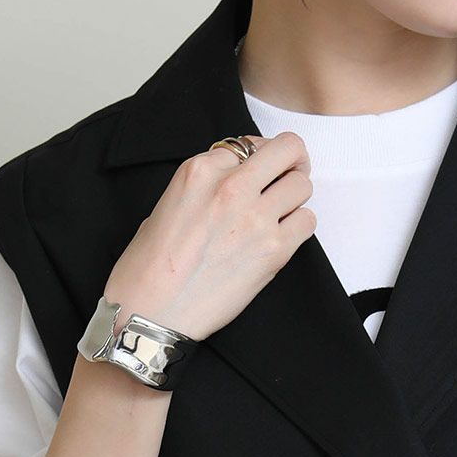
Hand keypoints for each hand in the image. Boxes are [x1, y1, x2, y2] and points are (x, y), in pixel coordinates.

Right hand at [104, 132, 315, 342]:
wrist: (151, 311)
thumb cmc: (149, 266)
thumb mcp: (168, 204)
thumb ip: (205, 186)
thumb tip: (236, 183)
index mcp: (198, 171)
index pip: (247, 145)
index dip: (255, 159)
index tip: (254, 174)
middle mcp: (230, 188)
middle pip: (286, 150)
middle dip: (292, 160)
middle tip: (289, 173)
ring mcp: (255, 218)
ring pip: (302, 185)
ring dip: (295, 196)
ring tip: (280, 212)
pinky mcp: (273, 250)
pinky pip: (307, 222)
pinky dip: (299, 226)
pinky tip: (281, 236)